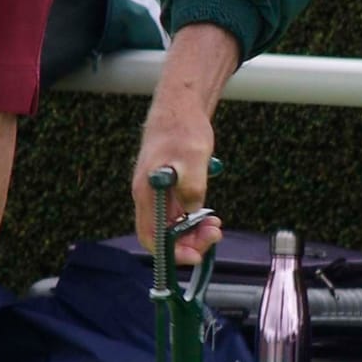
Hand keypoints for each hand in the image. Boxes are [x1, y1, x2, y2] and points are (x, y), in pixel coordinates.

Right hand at [132, 23, 239, 265]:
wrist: (180, 106)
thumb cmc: (182, 128)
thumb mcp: (193, 158)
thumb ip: (193, 187)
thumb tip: (193, 212)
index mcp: (147, 192)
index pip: (151, 236)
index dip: (171, 252)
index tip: (196, 254)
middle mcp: (148, 196)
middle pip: (162, 235)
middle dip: (188, 241)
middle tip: (214, 234)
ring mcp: (158, 192)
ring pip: (172, 225)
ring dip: (193, 231)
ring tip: (215, 226)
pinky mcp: (168, 187)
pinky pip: (178, 212)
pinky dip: (194, 218)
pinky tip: (209, 214)